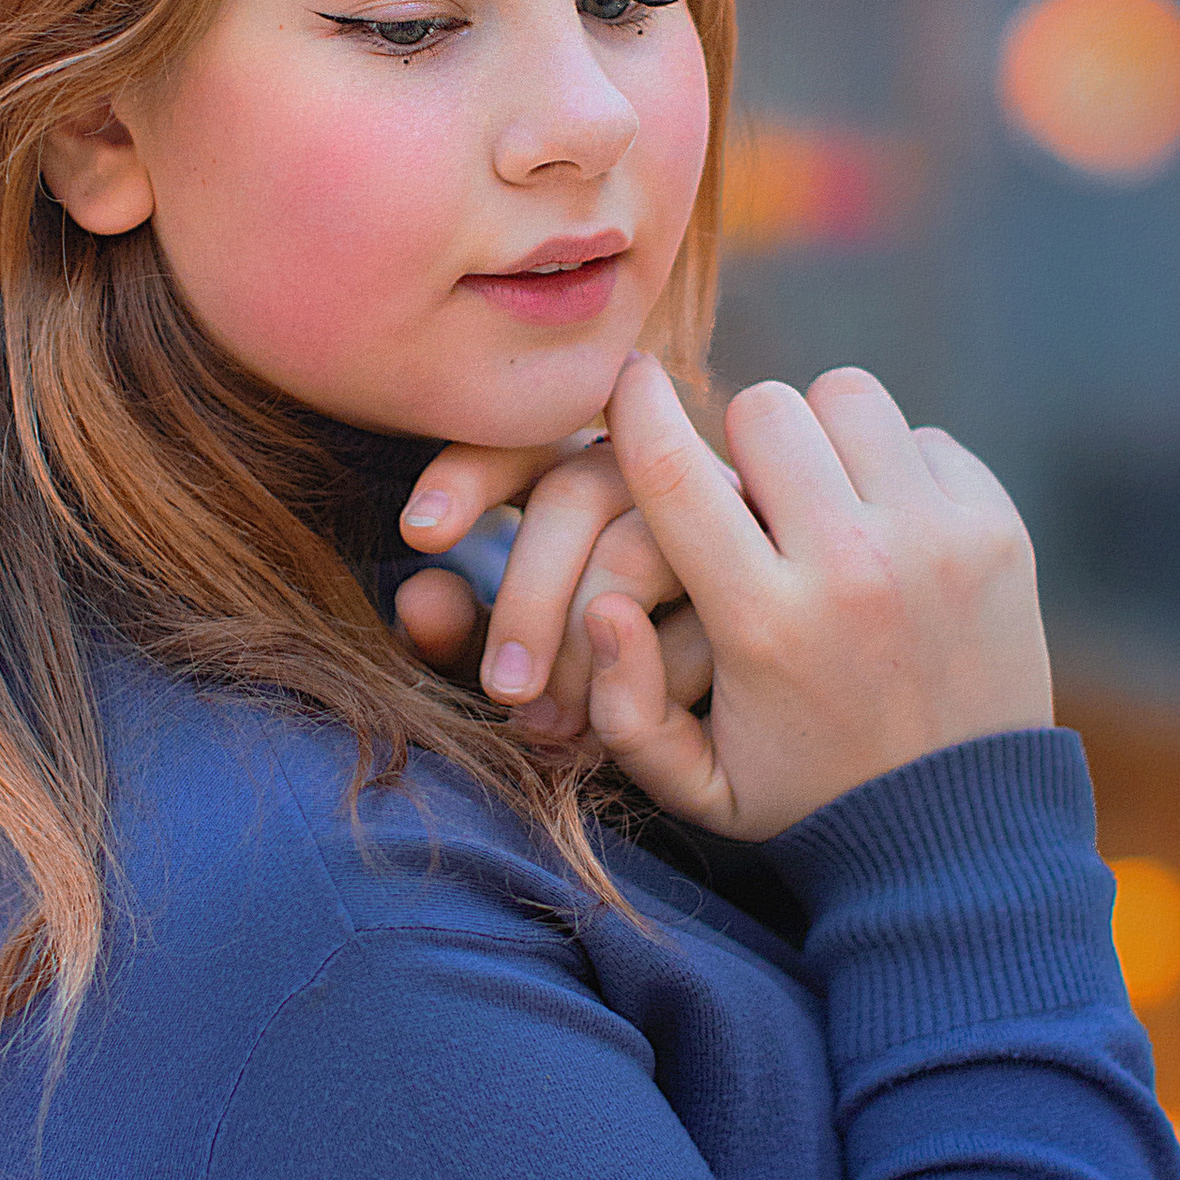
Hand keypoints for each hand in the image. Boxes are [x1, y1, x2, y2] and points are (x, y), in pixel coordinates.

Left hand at [391, 434, 711, 749]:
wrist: (724, 734)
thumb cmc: (590, 681)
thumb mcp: (514, 660)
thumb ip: (459, 632)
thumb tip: (418, 599)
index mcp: (575, 475)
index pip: (515, 445)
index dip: (466, 479)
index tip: (418, 535)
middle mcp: (648, 477)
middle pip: (575, 492)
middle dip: (526, 596)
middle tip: (504, 690)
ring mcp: (716, 516)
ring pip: (636, 551)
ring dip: (582, 644)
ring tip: (552, 726)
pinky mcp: (762, 579)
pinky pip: (703, 622)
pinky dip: (650, 681)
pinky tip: (620, 727)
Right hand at [580, 356, 1053, 841]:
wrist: (962, 834)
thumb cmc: (809, 796)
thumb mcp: (697, 785)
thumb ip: (622, 706)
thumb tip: (601, 606)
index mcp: (764, 627)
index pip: (674, 475)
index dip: (637, 407)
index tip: (628, 377)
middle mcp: (851, 571)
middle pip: (765, 406)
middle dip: (744, 436)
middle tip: (757, 492)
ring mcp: (935, 544)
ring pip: (848, 398)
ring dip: (824, 436)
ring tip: (826, 500)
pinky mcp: (998, 532)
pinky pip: (927, 437)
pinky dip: (901, 470)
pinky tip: (895, 532)